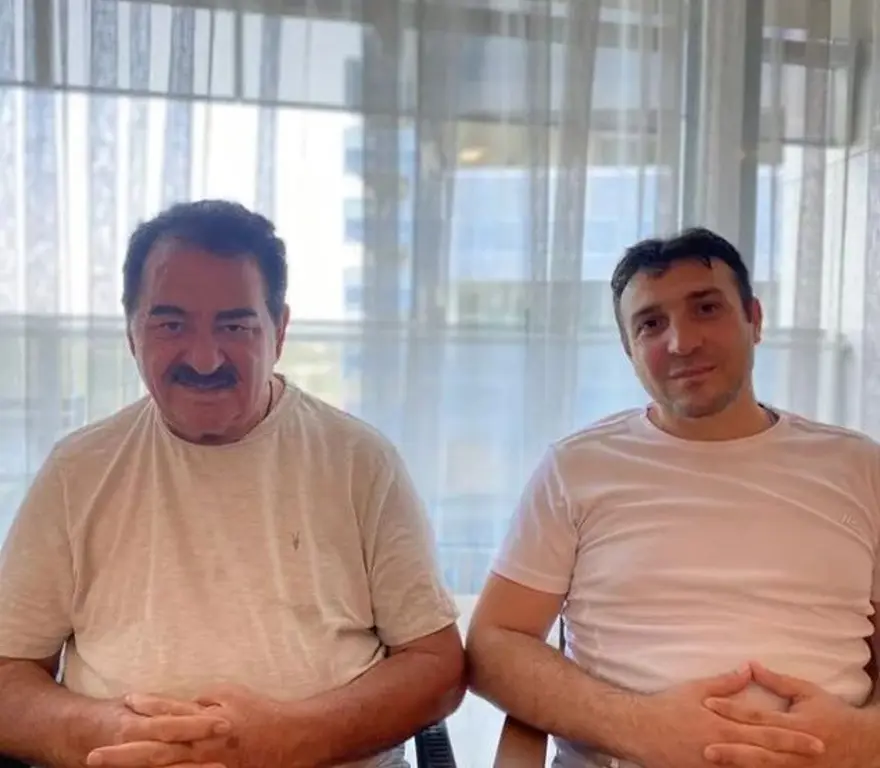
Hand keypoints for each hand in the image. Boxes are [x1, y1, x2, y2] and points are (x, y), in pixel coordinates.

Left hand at [88, 686, 284, 767]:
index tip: (125, 701)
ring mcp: (206, 765)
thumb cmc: (261, 713)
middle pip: (155, 751)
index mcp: (205, 721)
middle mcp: (201, 745)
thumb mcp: (232, 694)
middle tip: (93, 756)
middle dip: (122, 754)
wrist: (290, 738)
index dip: (147, 707)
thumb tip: (183, 702)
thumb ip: (203, 700)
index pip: (170, 713)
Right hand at [631, 667, 824, 767]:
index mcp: (724, 725)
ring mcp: (714, 766)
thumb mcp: (695, 689)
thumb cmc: (667, 706)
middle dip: (793, 757)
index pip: (766, 732)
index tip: (817, 740)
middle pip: (766, 755)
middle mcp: (724, 748)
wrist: (638, 730)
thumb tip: (748, 669)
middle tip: (818, 756)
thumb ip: (725, 682)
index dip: (793, 737)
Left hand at [702, 661, 875, 767]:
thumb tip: (749, 665)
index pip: (758, 716)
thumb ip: (777, 681)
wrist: (863, 745)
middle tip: (704, 746)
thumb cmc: (832, 713)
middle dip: (731, 748)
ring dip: (739, 765)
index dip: (733, 709)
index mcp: (796, 723)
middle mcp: (796, 748)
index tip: (709, 703)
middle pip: (758, 748)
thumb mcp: (807, 692)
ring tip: (714, 762)